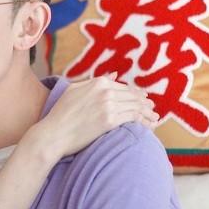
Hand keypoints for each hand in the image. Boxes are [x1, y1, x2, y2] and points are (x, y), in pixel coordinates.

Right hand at [34, 74, 158, 161]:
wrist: (54, 133)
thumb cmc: (60, 114)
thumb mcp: (74, 90)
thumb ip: (94, 81)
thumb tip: (114, 75)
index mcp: (98, 82)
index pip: (124, 87)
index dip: (136, 93)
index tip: (143, 99)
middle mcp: (105, 91)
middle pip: (132, 96)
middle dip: (145, 103)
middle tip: (152, 109)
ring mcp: (108, 105)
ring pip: (136, 107)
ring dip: (148, 113)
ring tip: (154, 118)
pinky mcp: (110, 120)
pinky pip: (134, 118)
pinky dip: (144, 121)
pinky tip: (149, 126)